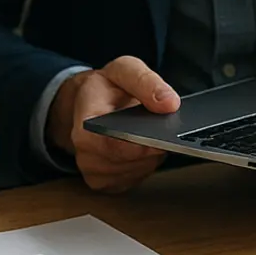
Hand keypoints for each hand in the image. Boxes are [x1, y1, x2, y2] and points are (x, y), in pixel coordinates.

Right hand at [47, 56, 181, 192]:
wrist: (87, 104)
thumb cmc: (104, 88)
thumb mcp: (124, 69)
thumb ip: (145, 81)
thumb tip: (170, 103)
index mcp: (85, 126)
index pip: (115, 146)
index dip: (142, 145)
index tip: (162, 138)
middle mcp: (86, 155)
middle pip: (134, 161)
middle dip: (152, 145)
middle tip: (158, 127)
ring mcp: (96, 173)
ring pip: (141, 170)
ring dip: (151, 155)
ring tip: (147, 134)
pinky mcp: (108, 185)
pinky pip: (138, 178)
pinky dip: (146, 163)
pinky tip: (141, 147)